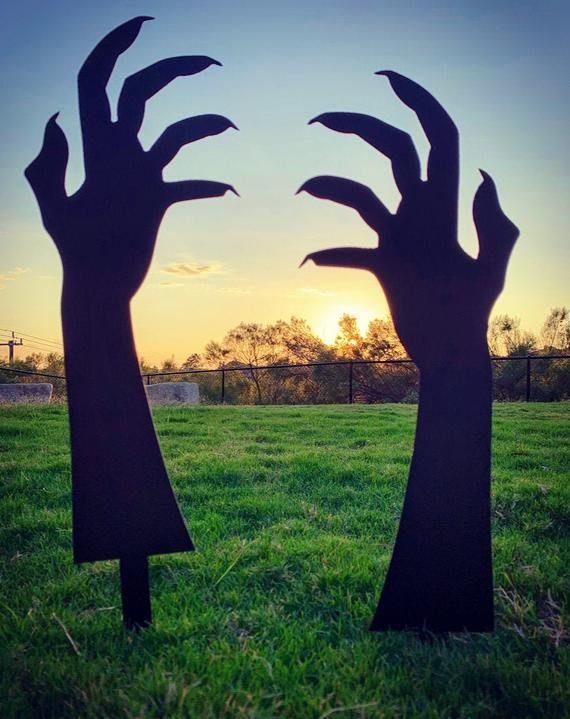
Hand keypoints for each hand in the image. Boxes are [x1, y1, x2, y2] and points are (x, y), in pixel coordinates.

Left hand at [25, 16, 236, 299]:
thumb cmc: (77, 255)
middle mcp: (118, 151)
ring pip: (176, 134)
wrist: (99, 286)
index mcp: (94, 145)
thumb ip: (49, 166)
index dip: (112, 47)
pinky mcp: (158, 200)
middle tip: (208, 63)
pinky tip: (228, 191)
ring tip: (229, 126)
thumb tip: (59, 118)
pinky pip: (188, 184)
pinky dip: (207, 185)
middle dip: (170, 70)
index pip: (98, 82)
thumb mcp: (56, 210)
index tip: (143, 24)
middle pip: (141, 93)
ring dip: (204, 125)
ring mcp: (140, 175)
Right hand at [298, 71, 517, 370]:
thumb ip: (494, 229)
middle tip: (319, 120)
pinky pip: (352, 250)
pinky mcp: (385, 264)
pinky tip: (309, 260)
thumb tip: (482, 176)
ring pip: (362, 195)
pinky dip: (332, 252)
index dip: (420, 103)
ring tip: (303, 188)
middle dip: (361, 127)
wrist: (448, 354)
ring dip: (331, 187)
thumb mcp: (488, 275)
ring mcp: (401, 236)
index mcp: (444, 206)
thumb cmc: (469, 322)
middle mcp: (422, 212)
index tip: (385, 80)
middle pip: (393, 151)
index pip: (438, 139)